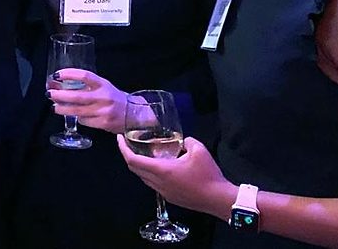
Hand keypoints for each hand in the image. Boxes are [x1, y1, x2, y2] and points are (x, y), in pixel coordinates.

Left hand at [47, 69, 128, 132]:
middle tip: (50, 93)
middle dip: (60, 95)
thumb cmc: (114, 98)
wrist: (133, 115)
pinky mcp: (103, 123)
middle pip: (77, 96)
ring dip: (63, 109)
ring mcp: (103, 111)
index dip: (70, 74)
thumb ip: (87, 85)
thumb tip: (61, 84)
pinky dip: (77, 118)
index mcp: (103, 84)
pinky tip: (72, 115)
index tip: (57, 74)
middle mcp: (103, 97)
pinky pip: (84, 121)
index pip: (85, 76)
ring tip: (54, 107)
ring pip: (78, 111)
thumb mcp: (103, 86)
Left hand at [118, 134, 235, 218]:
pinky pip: (153, 184)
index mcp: (161, 170)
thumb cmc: (208, 175)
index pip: (132, 160)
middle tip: (128, 143)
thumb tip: (183, 140)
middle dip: (127, 155)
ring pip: (143, 178)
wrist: (218, 199)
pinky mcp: (170, 197)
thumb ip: (187, 141)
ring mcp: (163, 192)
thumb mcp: (199, 150)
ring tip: (142, 153)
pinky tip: (158, 167)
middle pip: (134, 169)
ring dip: (139, 165)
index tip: (119, 138)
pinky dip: (149, 174)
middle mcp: (158, 182)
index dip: (122, 148)